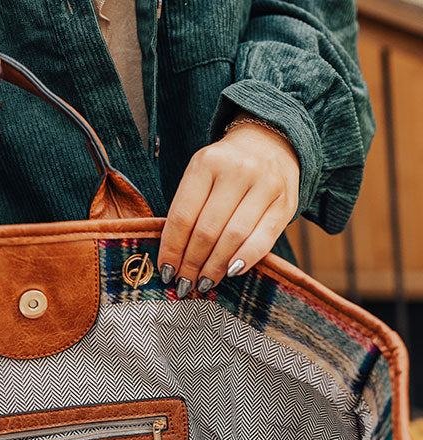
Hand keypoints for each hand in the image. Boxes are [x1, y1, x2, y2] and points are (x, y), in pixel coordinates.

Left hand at [157, 116, 299, 296]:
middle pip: (207, 230)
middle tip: (185, 284)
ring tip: (204, 283)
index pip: (183, 216)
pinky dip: (245, 260)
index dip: (173, 249)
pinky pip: (263, 240)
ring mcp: (264, 185)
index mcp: (206, 163)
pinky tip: (231, 272)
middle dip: (192, 263)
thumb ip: (189, 210)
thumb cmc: (226, 171)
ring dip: (215, 267)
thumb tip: (173, 260)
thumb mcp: (201, 176)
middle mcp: (237, 170)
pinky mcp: (285, 203)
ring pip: (233, 237)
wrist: (270, 144)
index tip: (166, 271)